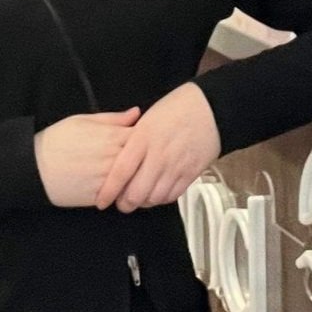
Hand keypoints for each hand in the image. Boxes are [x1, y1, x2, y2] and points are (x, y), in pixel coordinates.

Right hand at [34, 108, 140, 206]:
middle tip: (144, 157)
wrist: (36, 168)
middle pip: (143, 160)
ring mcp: (109, 181)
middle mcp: (113, 159)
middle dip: (145, 158)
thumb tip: (137, 113)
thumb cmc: (58, 139)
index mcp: (111, 137)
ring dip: (136, 176)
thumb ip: (113, 118)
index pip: (143, 137)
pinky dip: (124, 191)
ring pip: (135, 180)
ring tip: (132, 173)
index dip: (146, 138)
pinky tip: (120, 187)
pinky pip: (121, 196)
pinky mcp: (102, 198)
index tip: (145, 138)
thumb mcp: (83, 120)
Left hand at [95, 83, 220, 212]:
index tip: (101, 201)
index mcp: (142, 138)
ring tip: (138, 198)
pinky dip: (161, 199)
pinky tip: (156, 193)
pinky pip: (172, 196)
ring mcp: (176, 166)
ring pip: (154, 198)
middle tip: (120, 203)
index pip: (121, 172)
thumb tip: (115, 158)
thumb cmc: (175, 108)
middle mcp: (158, 155)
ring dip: (143, 202)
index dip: (109, 191)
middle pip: (136, 193)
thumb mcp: (146, 118)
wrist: (210, 107)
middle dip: (125, 204)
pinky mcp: (191, 174)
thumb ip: (130, 138)